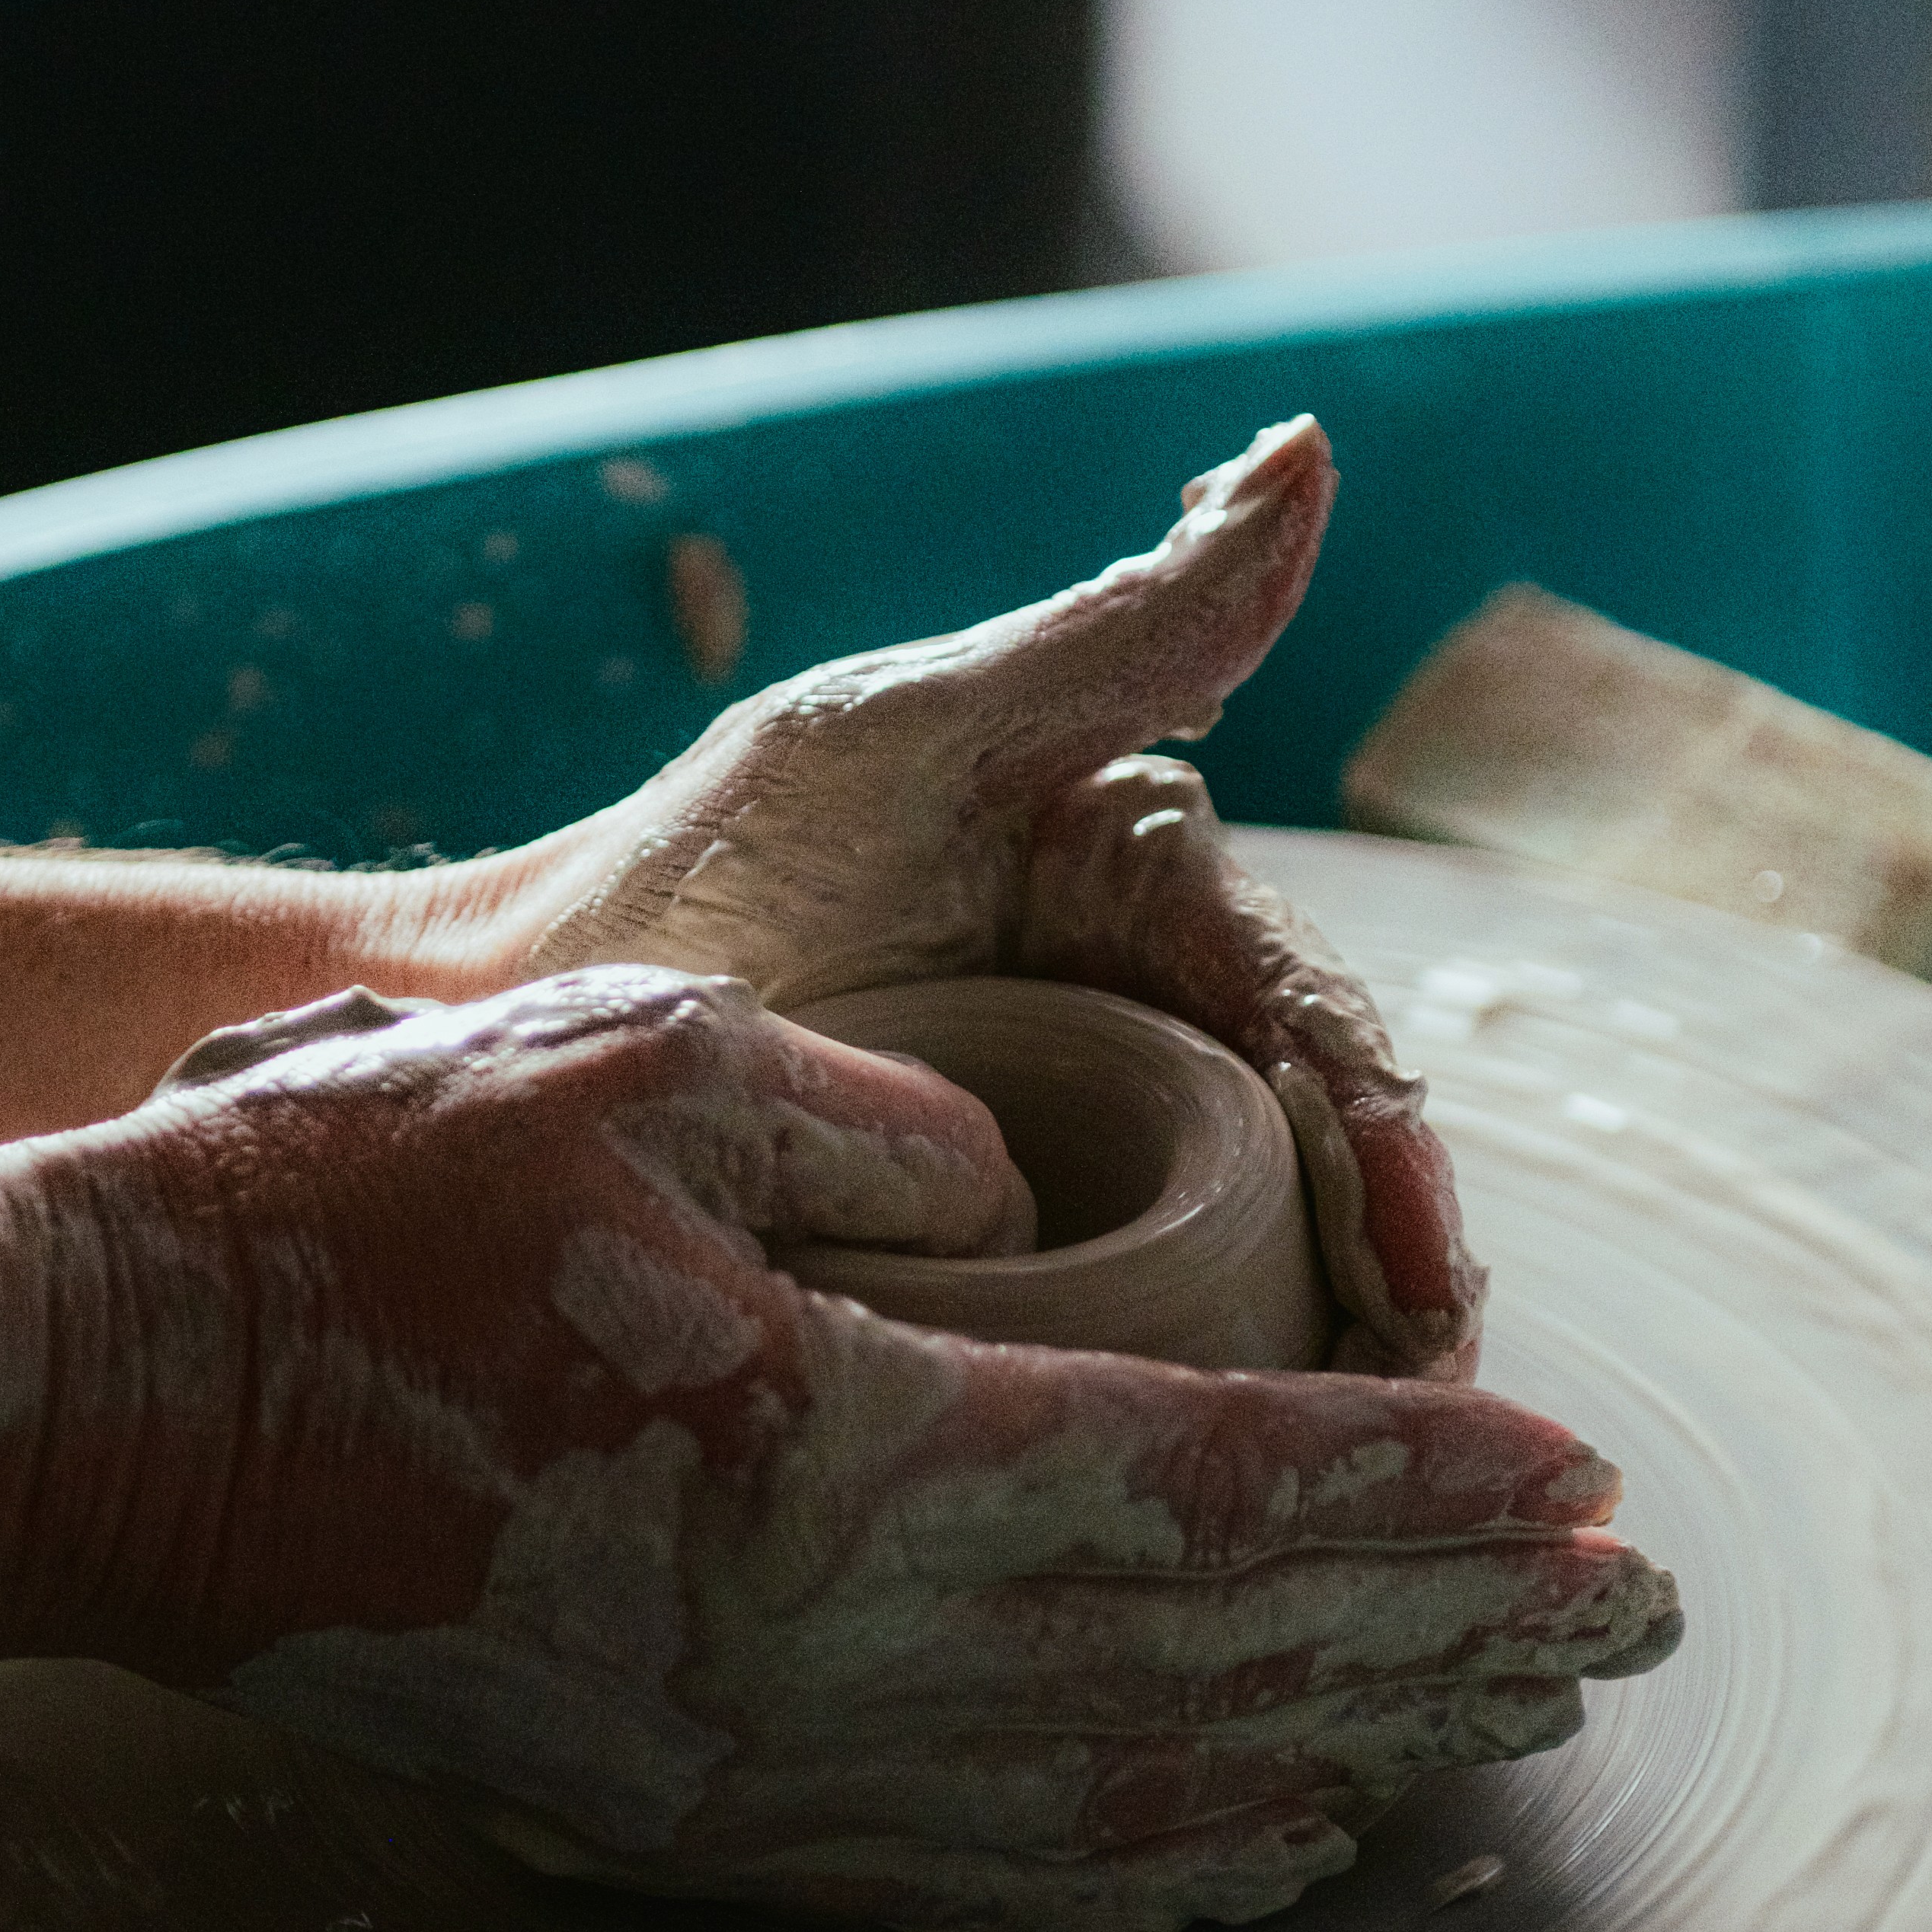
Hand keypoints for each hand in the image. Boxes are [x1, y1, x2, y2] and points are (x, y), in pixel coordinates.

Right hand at [38, 971, 1677, 1931]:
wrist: (107, 1424)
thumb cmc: (360, 1211)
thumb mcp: (642, 1067)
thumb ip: (889, 1129)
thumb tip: (1031, 1204)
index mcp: (835, 1456)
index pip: (1210, 1489)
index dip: (1414, 1497)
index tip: (1589, 1494)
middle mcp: (822, 1656)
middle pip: (1207, 1670)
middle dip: (1442, 1644)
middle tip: (1640, 1627)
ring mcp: (748, 1773)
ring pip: (1116, 1798)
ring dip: (1334, 1762)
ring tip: (1514, 1731)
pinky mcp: (682, 1823)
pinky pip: (970, 1874)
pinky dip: (1147, 1867)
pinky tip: (1263, 1852)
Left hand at [445, 420, 1483, 1374]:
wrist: (502, 1040)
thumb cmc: (688, 864)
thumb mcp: (902, 732)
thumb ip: (1120, 627)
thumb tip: (1310, 449)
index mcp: (1137, 889)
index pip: (1307, 1018)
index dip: (1383, 1135)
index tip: (1421, 1256)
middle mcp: (1135, 1017)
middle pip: (1310, 1154)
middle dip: (1391, 1275)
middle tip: (1428, 1394)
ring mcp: (1072, 1150)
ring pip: (1251, 1258)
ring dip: (1328, 1357)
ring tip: (1370, 1465)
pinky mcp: (1001, 1260)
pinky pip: (1133, 1331)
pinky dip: (1201, 1400)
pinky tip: (1233, 1482)